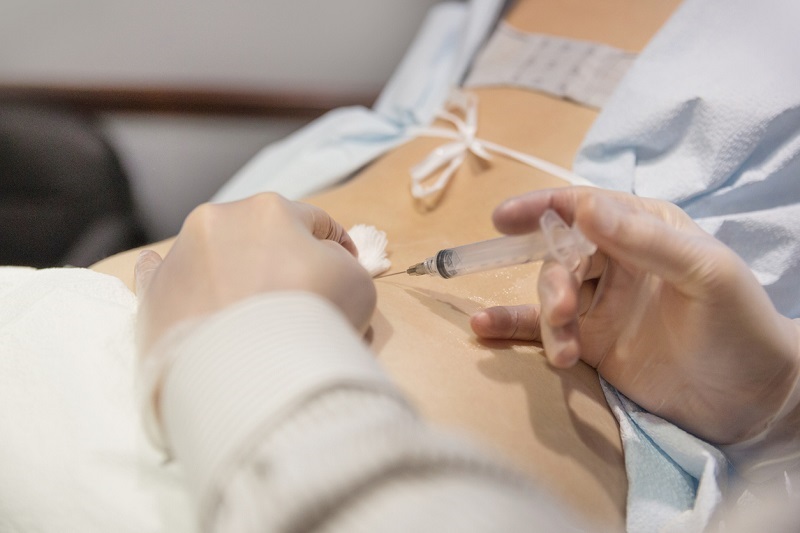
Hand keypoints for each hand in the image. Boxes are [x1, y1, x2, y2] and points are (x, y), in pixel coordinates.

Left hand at [135, 193, 375, 353]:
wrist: (245, 373)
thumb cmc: (308, 320)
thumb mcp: (358, 285)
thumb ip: (343, 264)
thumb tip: (320, 263)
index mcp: (272, 209)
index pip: (315, 222)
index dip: (336, 245)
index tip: (344, 268)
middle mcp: (220, 220)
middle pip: (261, 234)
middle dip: (281, 257)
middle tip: (298, 295)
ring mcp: (181, 255)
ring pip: (213, 250)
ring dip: (231, 265)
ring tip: (245, 299)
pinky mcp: (153, 292)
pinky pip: (159, 272)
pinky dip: (168, 273)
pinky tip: (170, 276)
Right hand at [470, 187, 799, 444]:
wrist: (753, 403)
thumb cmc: (740, 327)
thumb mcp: (704, 274)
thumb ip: (644, 238)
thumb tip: (582, 204)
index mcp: (647, 231)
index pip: (585, 208)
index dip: (542, 207)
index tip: (503, 219)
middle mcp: (619, 261)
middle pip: (561, 255)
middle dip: (555, 282)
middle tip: (565, 313)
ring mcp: (603, 304)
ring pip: (552, 295)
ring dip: (548, 319)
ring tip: (566, 351)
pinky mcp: (593, 344)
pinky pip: (544, 328)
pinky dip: (513, 327)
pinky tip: (483, 330)